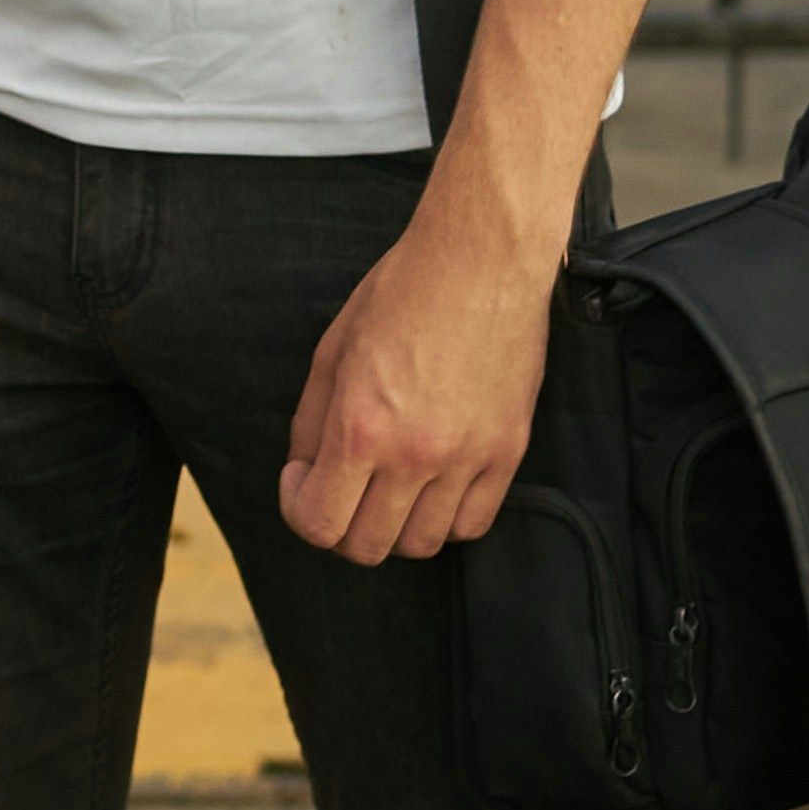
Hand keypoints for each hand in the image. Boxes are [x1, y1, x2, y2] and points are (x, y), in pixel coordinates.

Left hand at [279, 188, 554, 562]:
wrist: (481, 263)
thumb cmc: (400, 295)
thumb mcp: (331, 352)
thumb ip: (312, 422)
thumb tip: (306, 470)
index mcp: (361, 428)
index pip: (318, 524)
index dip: (298, 509)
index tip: (300, 478)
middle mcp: (416, 456)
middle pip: (368, 546)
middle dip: (341, 525)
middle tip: (338, 488)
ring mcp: (468, 459)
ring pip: (423, 543)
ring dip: (394, 525)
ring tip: (385, 485)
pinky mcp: (509, 454)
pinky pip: (474, 523)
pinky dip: (446, 517)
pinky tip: (430, 485)